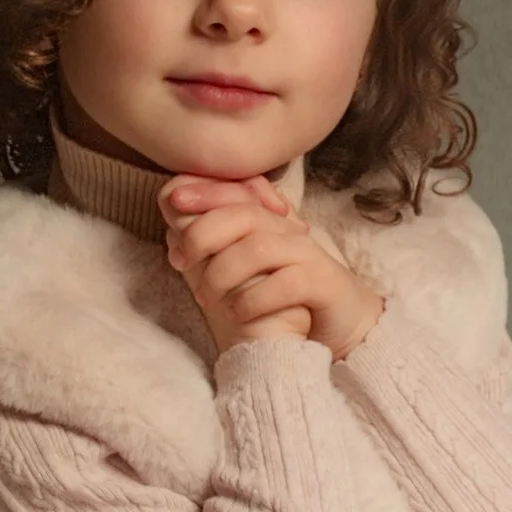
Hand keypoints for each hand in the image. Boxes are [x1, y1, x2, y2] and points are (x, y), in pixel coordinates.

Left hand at [157, 172, 389, 361]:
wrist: (339, 321)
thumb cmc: (284, 294)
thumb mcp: (246, 266)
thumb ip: (218, 246)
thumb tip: (173, 231)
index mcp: (271, 221)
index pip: (238, 191)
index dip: (205, 191)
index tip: (172, 201)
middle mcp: (289, 231)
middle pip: (244, 215)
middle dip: (204, 233)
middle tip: (181, 261)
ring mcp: (307, 255)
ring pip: (259, 248)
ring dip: (223, 273)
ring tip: (206, 297)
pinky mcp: (320, 284)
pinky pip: (285, 284)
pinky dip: (253, 299)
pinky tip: (236, 312)